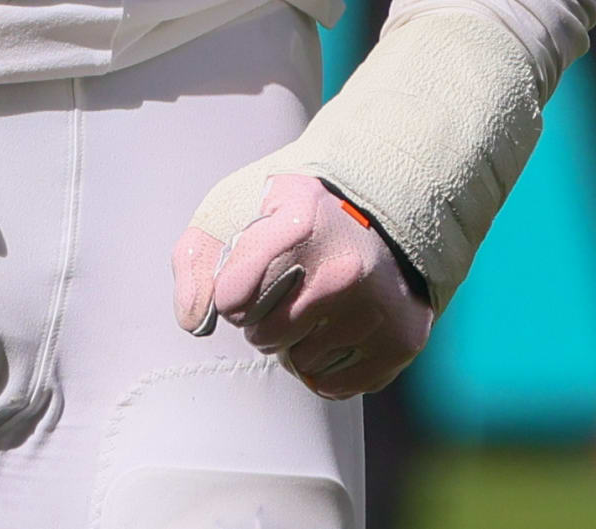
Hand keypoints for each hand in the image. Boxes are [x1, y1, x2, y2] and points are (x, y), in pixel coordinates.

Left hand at [171, 170, 431, 399]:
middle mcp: (343, 266)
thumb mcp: (237, 209)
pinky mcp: (402, 341)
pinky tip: (335, 333)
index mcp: (299, 221)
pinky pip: (334, 386)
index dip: (230, 294)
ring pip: (299, 362)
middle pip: (264, 334)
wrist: (383, 215)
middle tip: (280, 296)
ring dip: (294, 345)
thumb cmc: (293, 216)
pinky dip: (324, 369)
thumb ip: (196, 259)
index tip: (244, 281)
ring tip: (312, 309)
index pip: (233, 295)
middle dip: (260, 322)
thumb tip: (194, 321)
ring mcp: (377, 306)